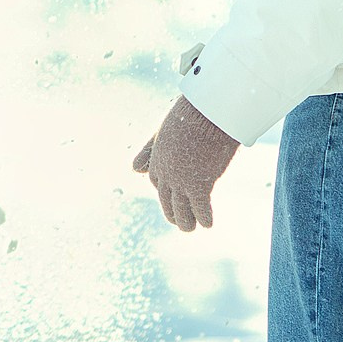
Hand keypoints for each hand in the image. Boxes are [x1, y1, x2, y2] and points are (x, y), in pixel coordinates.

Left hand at [132, 95, 240, 231]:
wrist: (207, 113)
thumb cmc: (189, 115)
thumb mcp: (163, 132)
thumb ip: (148, 151)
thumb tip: (134, 170)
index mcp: (157, 159)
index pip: (157, 183)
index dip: (165, 192)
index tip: (173, 199)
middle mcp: (166, 174)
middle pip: (166, 200)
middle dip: (173, 213)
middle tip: (180, 222)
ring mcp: (182, 181)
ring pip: (181, 209)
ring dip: (185, 221)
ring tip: (189, 228)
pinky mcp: (199, 185)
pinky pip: (200, 208)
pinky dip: (204, 217)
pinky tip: (208, 224)